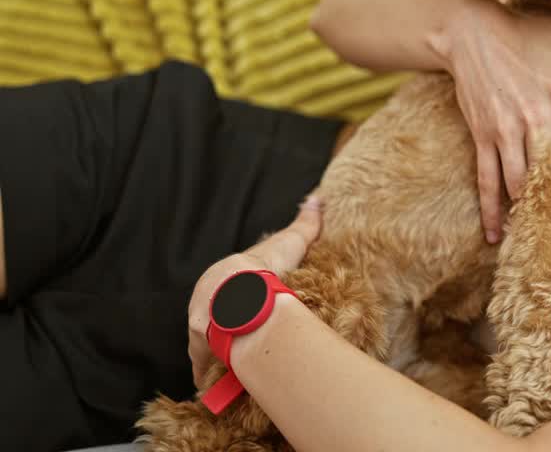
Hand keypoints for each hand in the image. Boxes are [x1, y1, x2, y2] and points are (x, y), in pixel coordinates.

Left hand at [187, 196, 324, 386]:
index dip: (237, 310)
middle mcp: (205, 305)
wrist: (241, 288)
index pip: (225, 298)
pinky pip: (206, 368)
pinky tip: (225, 385)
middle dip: (227, 337)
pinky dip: (214, 377)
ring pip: (208, 348)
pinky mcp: (201, 351)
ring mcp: (200, 330)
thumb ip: (305, 224)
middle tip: (248, 348)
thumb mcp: (290, 241)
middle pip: (214, 325)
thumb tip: (317, 198)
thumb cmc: (265, 264)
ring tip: (240, 370)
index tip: (251, 320)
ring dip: (220, 358)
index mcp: (220, 281)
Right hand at [446, 2, 550, 243]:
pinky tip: (498, 235)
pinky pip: (487, 182)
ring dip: (534, 208)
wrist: (470, 33)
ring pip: (523, 186)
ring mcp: (507, 134)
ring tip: (547, 224)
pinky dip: (492, 212)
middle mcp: (539, 122)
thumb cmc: (528, 31)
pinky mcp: (483, 139)